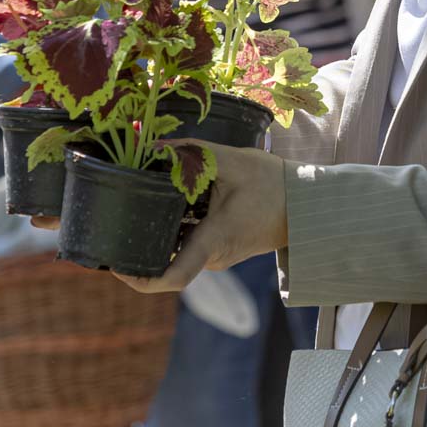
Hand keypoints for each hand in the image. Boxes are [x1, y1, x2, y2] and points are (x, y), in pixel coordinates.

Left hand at [115, 144, 287, 294]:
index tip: (116, 266)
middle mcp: (213, 257)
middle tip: (116, 221)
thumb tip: (153, 147)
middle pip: (167, 262)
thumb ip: (191, 152)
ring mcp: (219, 257)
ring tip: (140, 205)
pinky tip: (170, 203)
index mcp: (214, 241)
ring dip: (160, 234)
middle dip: (141, 246)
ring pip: (178, 251)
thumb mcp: (233, 161)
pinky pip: (191, 244)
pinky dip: (176, 228)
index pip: (172, 277)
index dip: (140, 279)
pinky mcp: (222, 249)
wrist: (309, 206)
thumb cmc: (275, 185)